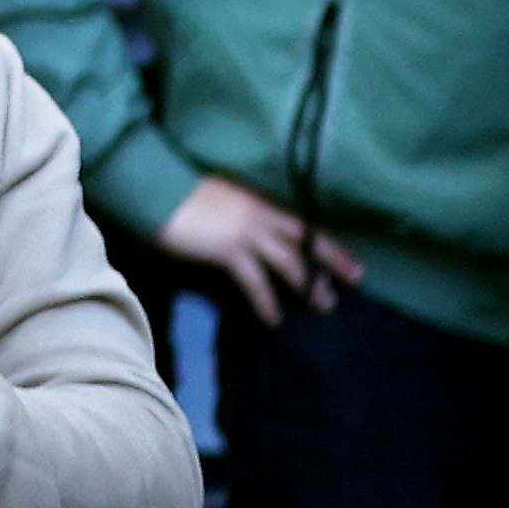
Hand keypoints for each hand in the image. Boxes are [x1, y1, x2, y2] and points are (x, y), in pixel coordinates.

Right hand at [156, 175, 359, 324]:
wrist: (153, 187)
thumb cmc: (177, 190)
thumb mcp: (217, 197)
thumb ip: (236, 212)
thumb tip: (247, 229)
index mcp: (255, 200)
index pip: (300, 221)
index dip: (325, 239)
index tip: (347, 253)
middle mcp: (258, 215)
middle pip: (304, 239)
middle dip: (332, 260)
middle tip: (355, 279)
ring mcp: (245, 233)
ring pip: (289, 262)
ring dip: (309, 285)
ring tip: (325, 305)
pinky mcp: (227, 251)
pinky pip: (255, 282)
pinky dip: (266, 303)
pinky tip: (274, 320)